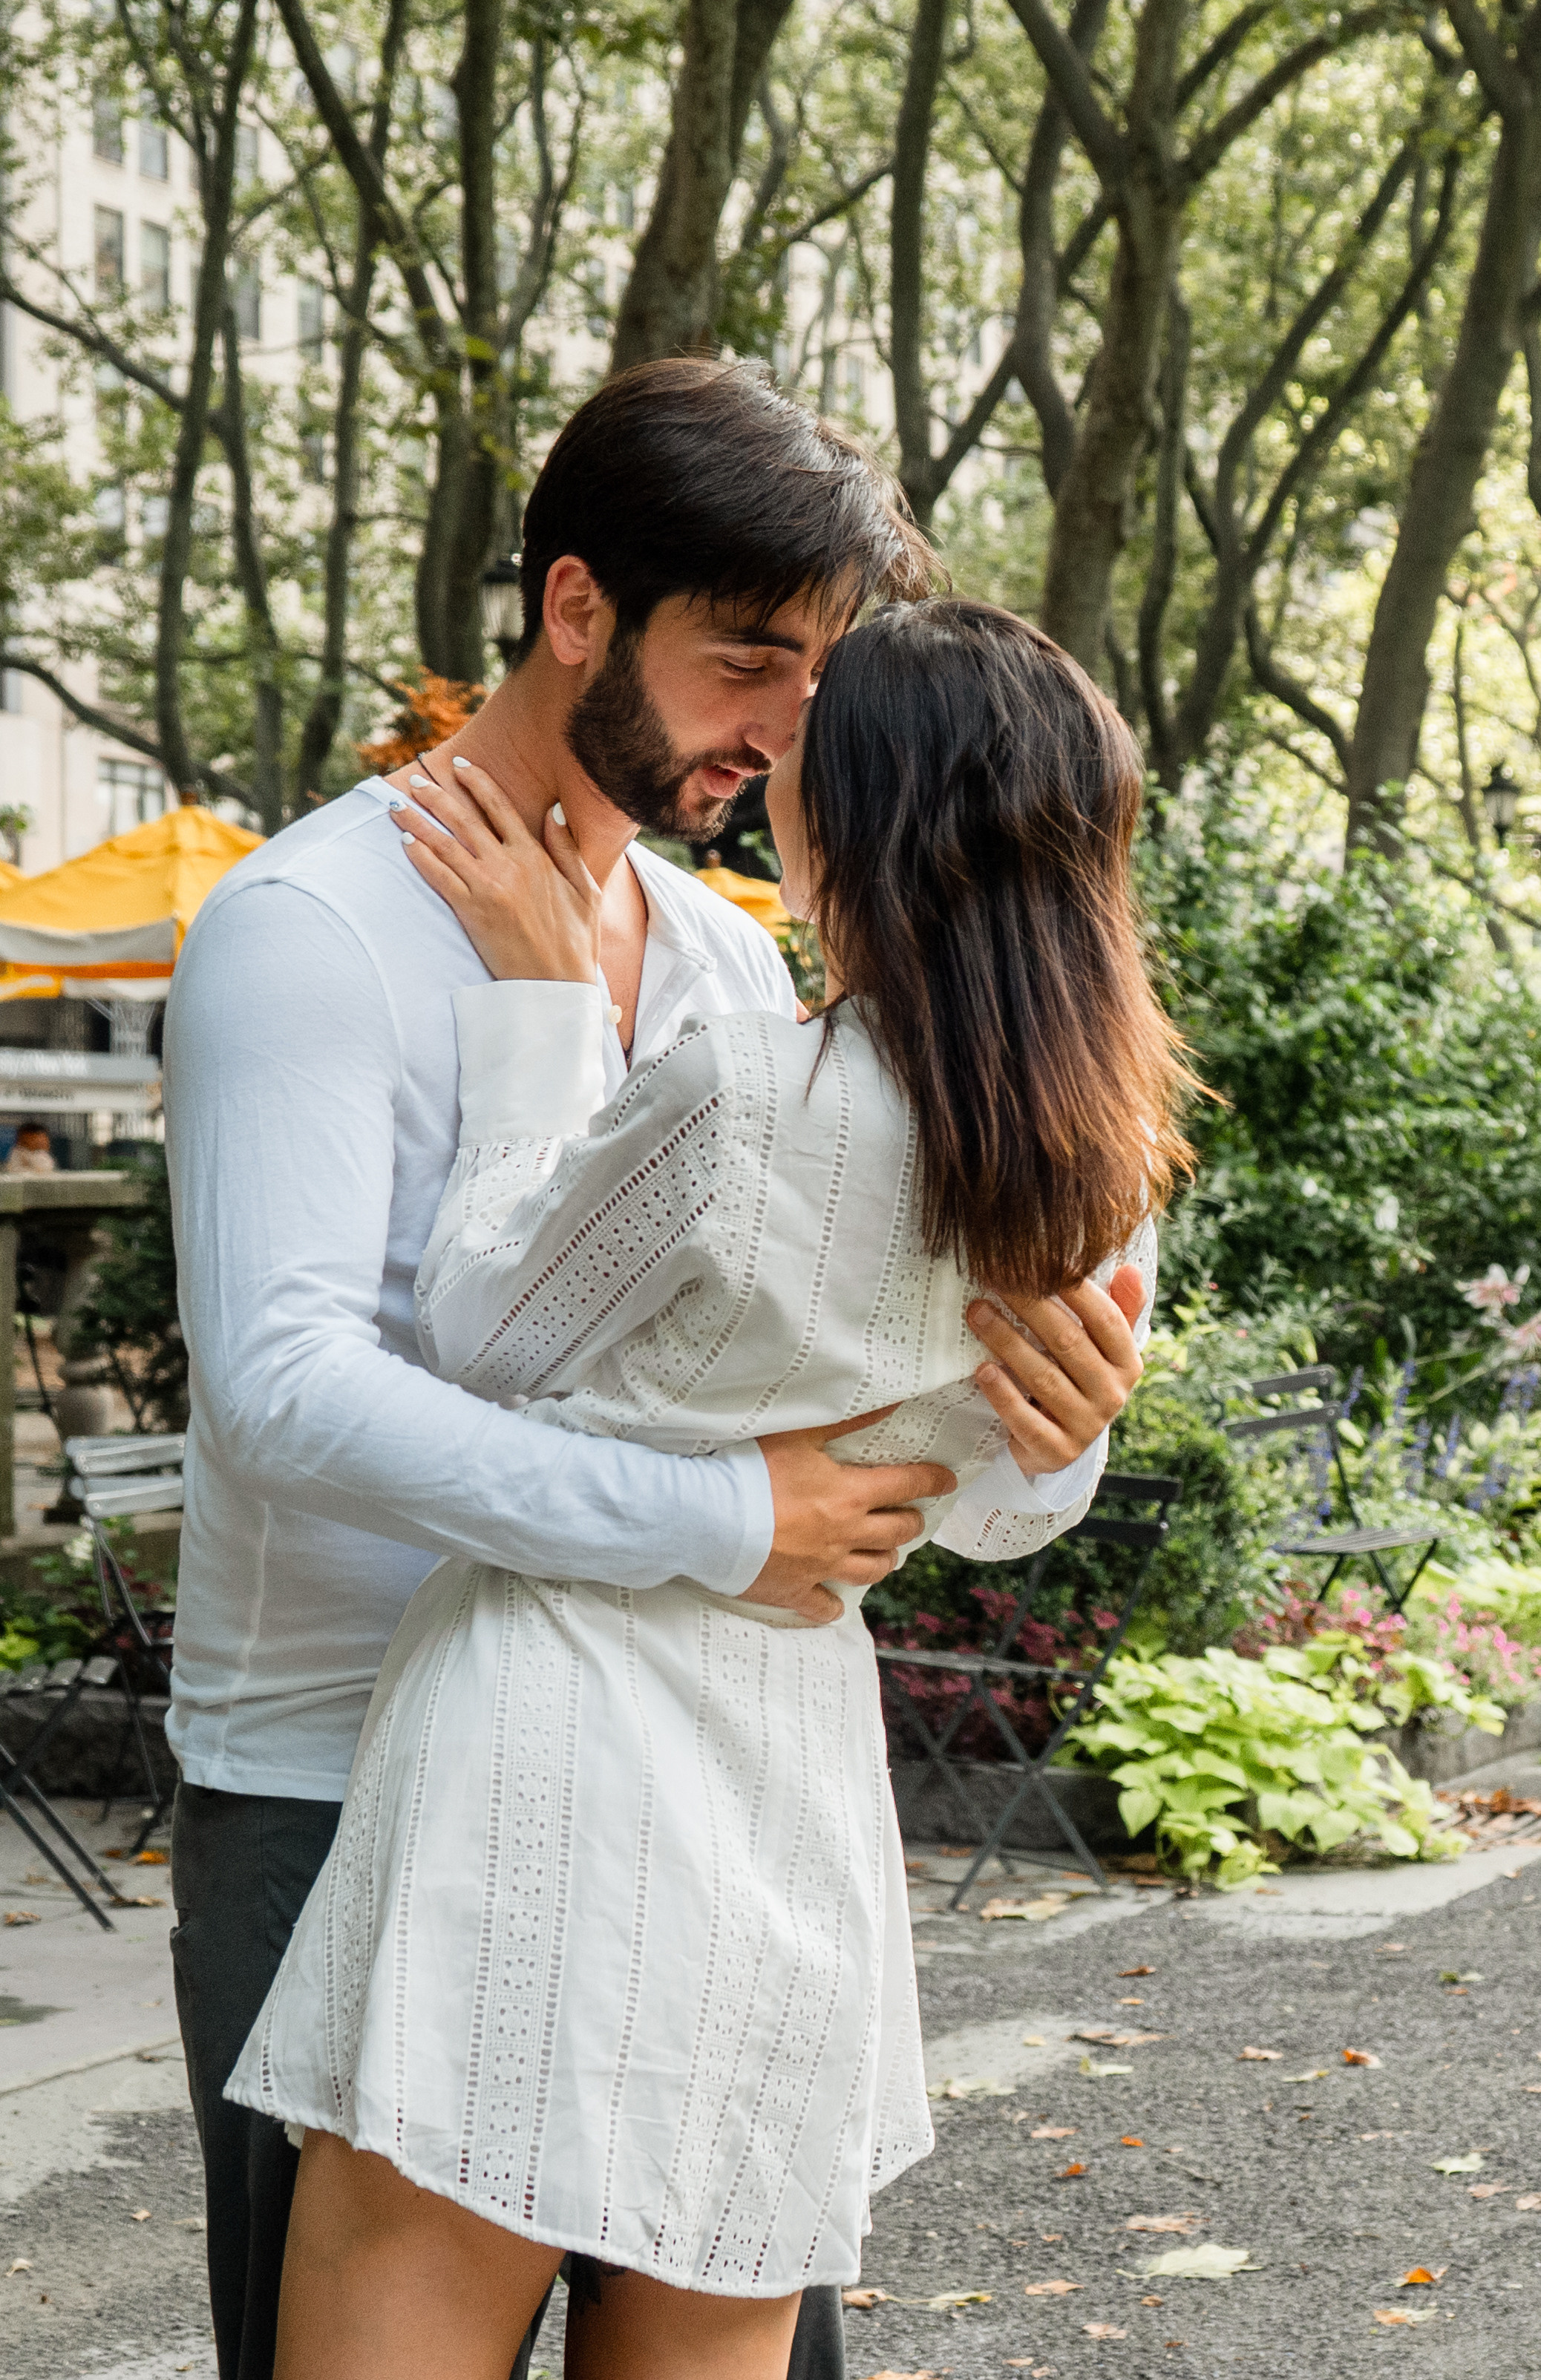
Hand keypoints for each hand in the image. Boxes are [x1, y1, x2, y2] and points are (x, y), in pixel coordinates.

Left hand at [390, 755, 600, 982]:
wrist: (557, 985)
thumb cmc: (576, 941)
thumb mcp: (586, 889)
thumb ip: (567, 848)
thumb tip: (554, 811)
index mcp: (535, 856)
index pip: (500, 807)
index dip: (477, 782)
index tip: (460, 765)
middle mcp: (508, 866)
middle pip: (464, 820)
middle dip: (435, 796)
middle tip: (414, 780)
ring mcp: (487, 888)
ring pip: (444, 844)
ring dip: (417, 821)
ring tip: (396, 805)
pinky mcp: (470, 912)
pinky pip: (438, 876)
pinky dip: (420, 856)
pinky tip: (404, 842)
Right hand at [748, 1412, 956, 1624]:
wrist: (707, 1518)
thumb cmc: (750, 1470)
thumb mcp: (799, 1435)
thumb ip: (846, 1420)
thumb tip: (892, 1403)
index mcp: (849, 1495)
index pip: (906, 1485)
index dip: (932, 1481)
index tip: (948, 1481)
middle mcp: (844, 1534)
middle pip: (895, 1533)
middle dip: (910, 1522)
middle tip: (911, 1515)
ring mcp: (821, 1567)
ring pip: (871, 1571)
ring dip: (884, 1560)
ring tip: (885, 1553)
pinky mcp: (794, 1591)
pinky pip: (823, 1606)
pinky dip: (832, 1605)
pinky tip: (835, 1603)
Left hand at [968, 1265, 1145, 1477]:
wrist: (1057, 1446)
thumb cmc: (1076, 1381)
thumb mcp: (1100, 1349)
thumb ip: (1116, 1309)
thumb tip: (1131, 1269)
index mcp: (1127, 1364)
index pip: (1105, 1319)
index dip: (1074, 1289)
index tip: (1039, 1260)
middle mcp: (1113, 1396)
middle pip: (1068, 1342)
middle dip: (1029, 1306)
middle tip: (994, 1278)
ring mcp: (1085, 1427)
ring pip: (1043, 1377)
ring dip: (1007, 1341)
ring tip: (977, 1313)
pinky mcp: (1055, 1452)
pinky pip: (1026, 1420)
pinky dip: (1003, 1394)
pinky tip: (982, 1369)